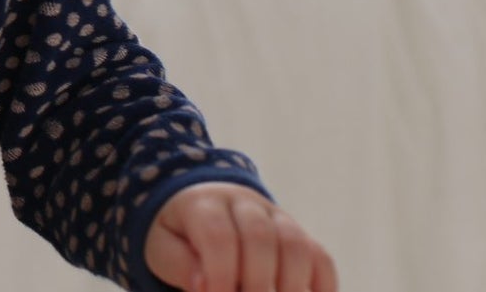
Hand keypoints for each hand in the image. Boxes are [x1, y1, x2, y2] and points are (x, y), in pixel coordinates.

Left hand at [144, 182, 336, 291]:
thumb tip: (205, 284)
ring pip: (295, 245)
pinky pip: (320, 257)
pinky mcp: (299, 235)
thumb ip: (181, 264)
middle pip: (261, 237)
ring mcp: (276, 217)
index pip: (219, 235)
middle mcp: (244, 203)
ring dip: (290, 287)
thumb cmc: (178, 235)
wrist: (200, 207)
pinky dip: (321, 287)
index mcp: (203, 203)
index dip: (221, 273)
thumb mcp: (164, 247)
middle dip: (256, 283)